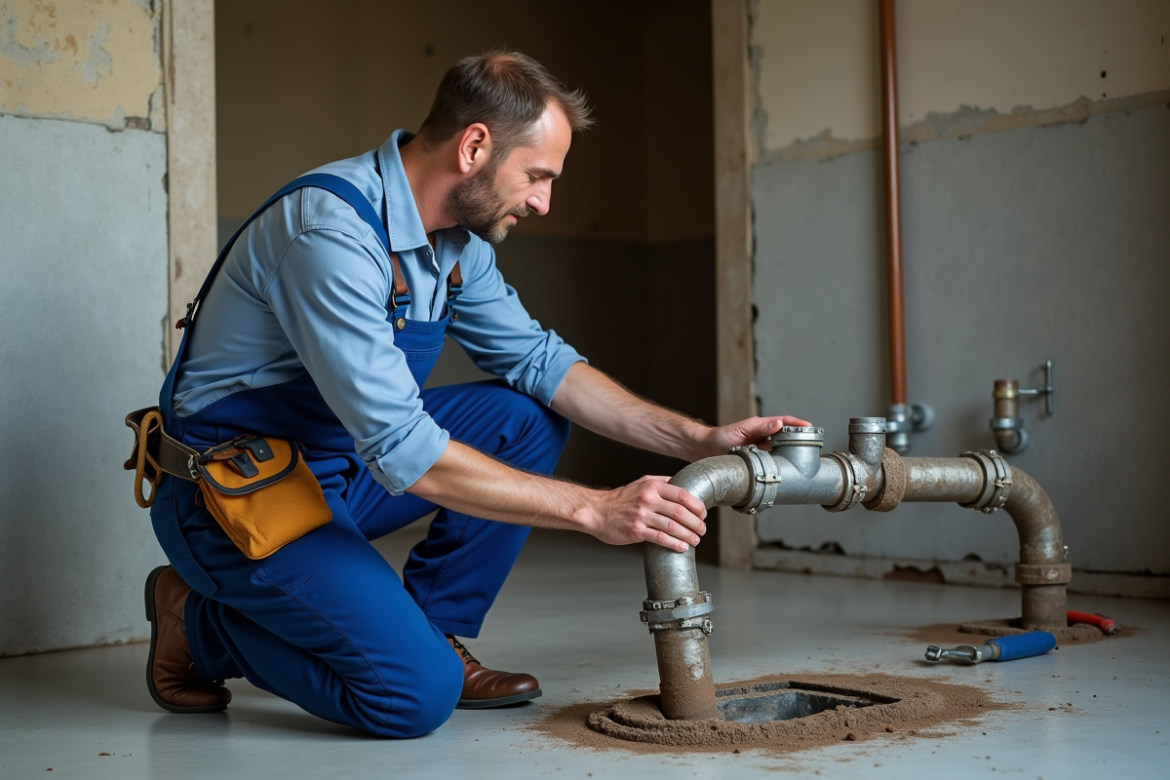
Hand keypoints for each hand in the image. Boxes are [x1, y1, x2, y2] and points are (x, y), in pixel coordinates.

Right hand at [584, 476, 707, 551]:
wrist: (596, 511)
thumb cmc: (620, 498)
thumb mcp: (642, 483)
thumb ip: (662, 482)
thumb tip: (683, 483)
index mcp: (652, 487)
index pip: (682, 495)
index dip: (697, 506)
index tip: (704, 514)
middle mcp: (648, 499)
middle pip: (680, 512)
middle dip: (696, 523)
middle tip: (703, 529)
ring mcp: (642, 516)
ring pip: (672, 527)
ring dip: (688, 535)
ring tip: (696, 540)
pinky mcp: (636, 531)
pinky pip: (660, 538)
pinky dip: (674, 544)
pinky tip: (682, 547)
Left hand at [696, 415, 811, 457]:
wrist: (705, 449)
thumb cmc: (720, 437)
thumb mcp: (740, 430)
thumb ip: (758, 427)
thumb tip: (778, 423)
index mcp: (760, 426)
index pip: (783, 422)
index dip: (798, 424)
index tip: (810, 427)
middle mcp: (762, 436)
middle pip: (786, 435)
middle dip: (800, 438)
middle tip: (812, 444)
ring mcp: (760, 448)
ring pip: (781, 448)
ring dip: (792, 451)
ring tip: (804, 457)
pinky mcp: (756, 459)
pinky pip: (772, 460)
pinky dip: (780, 463)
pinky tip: (786, 469)